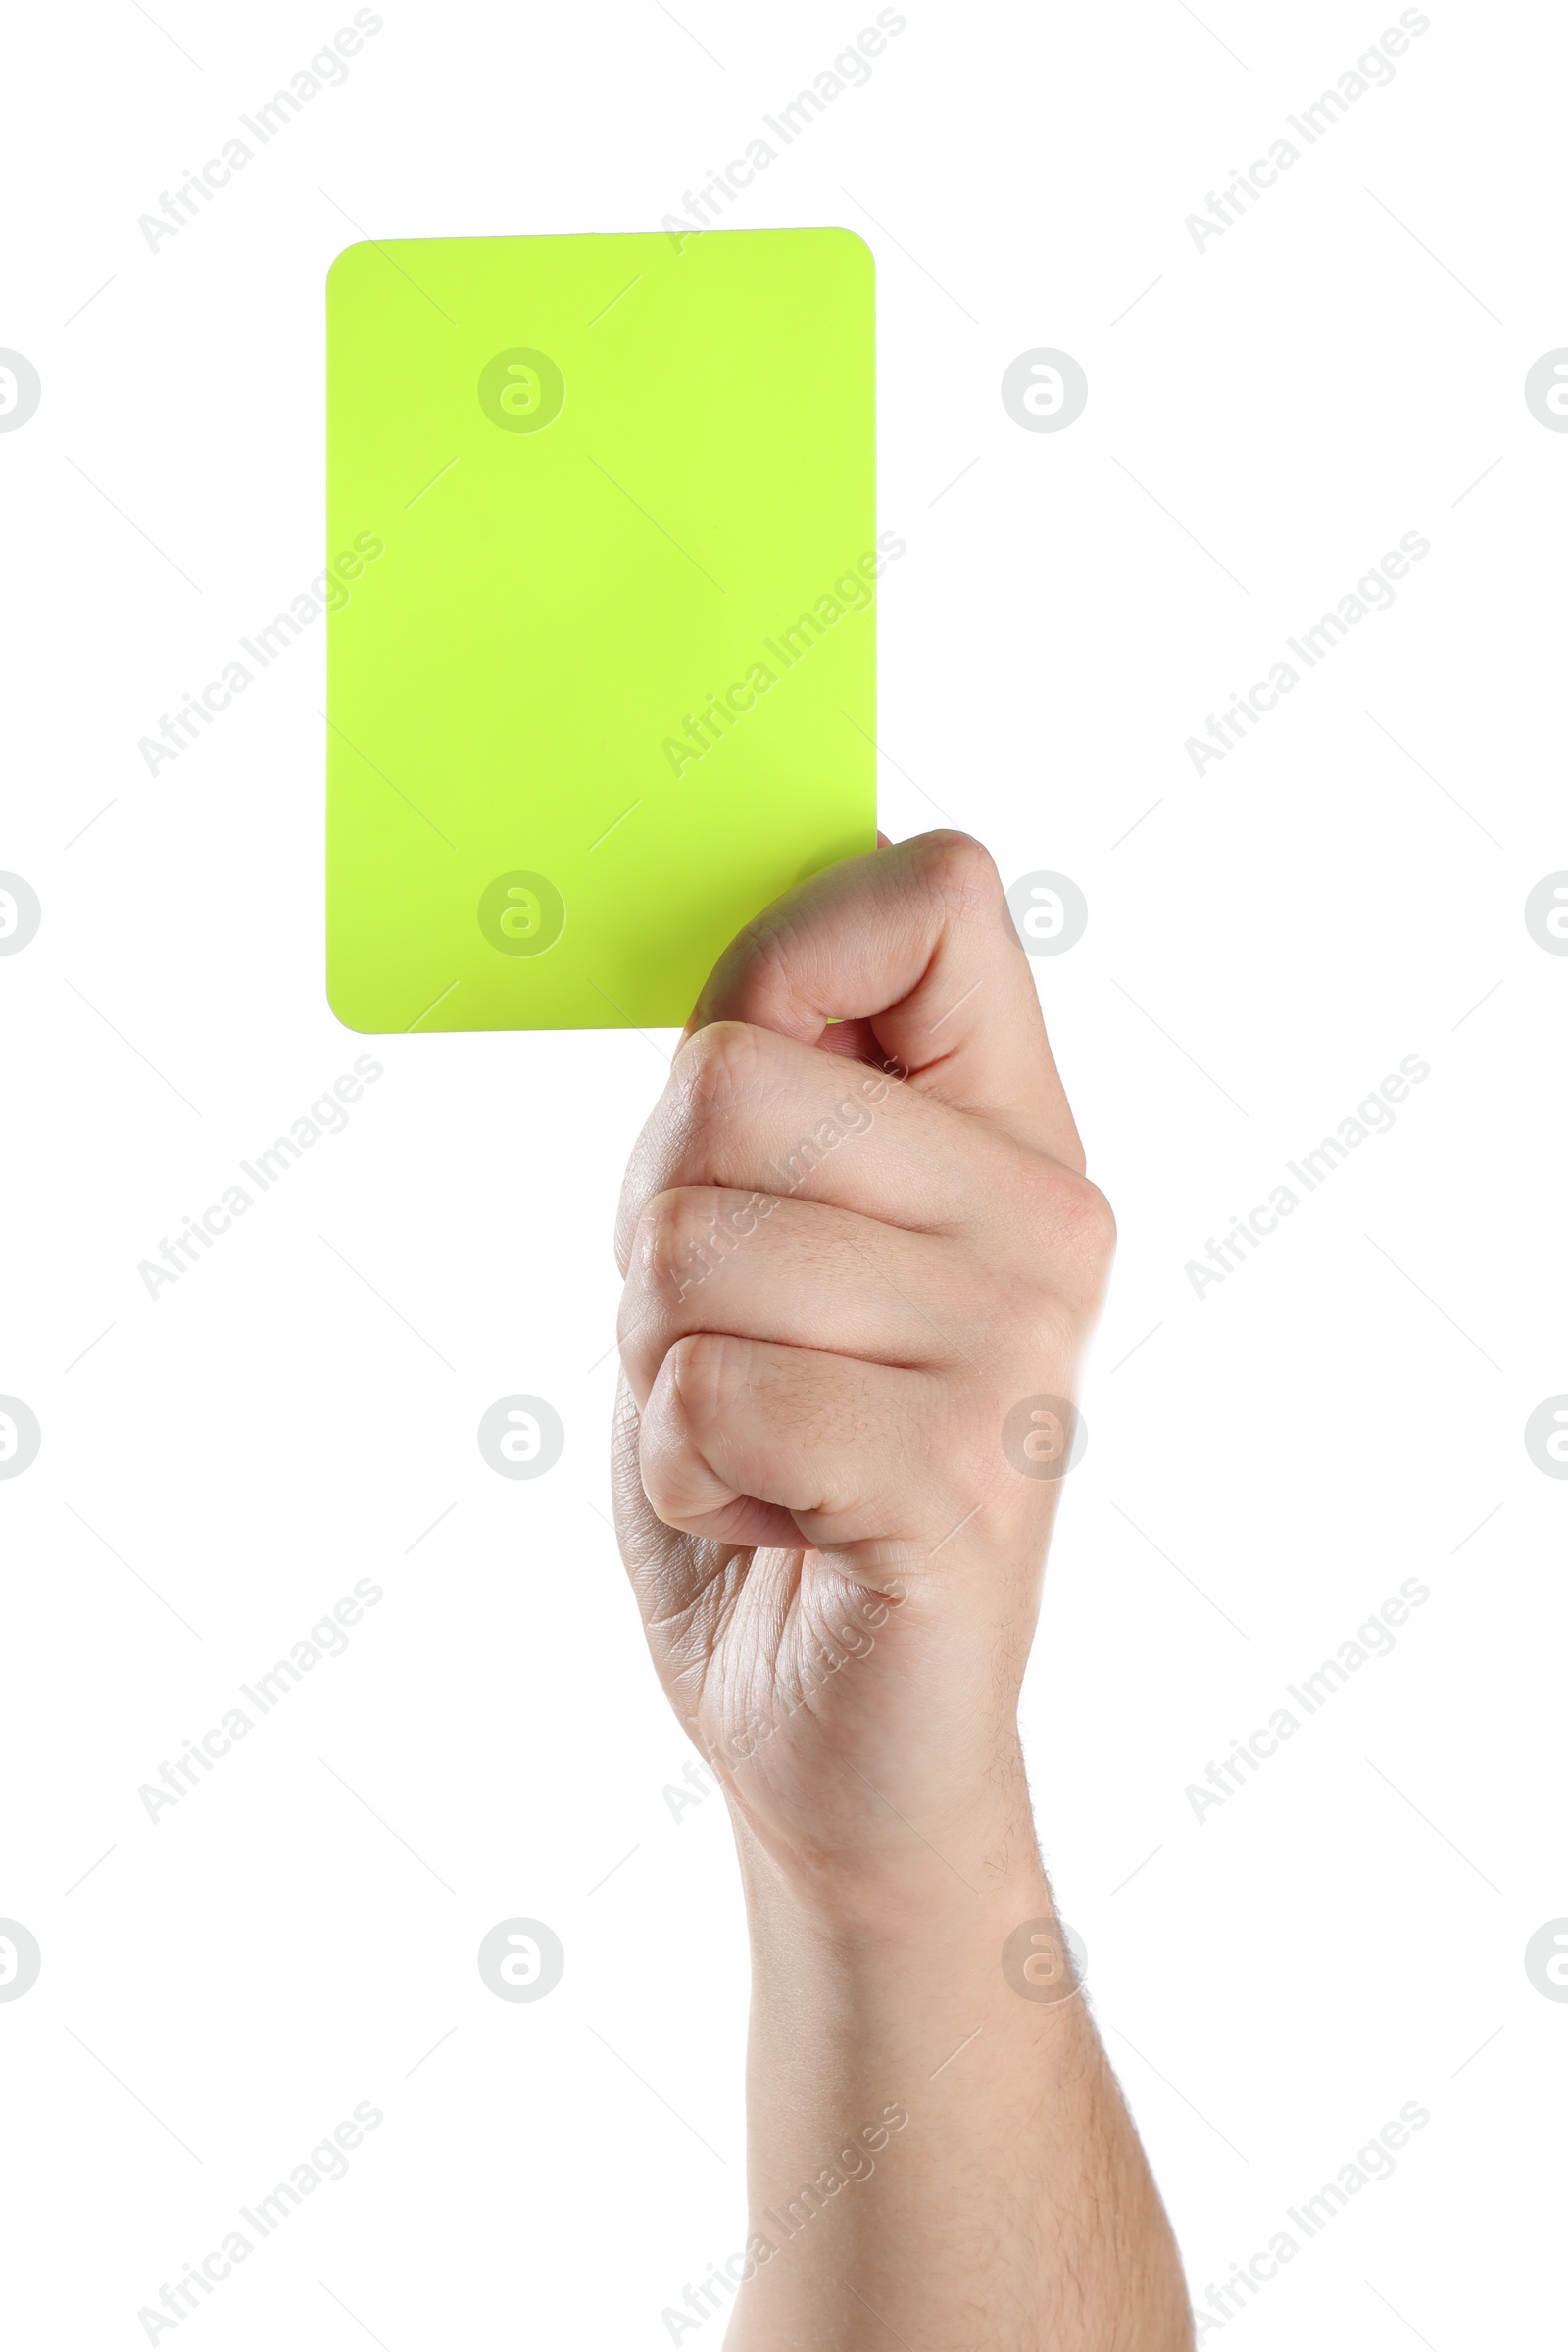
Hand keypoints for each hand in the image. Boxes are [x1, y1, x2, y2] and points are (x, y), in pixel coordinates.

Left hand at [611, 831, 1114, 1902]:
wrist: (837, 1730)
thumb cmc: (777, 1465)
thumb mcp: (756, 1236)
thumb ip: (776, 1076)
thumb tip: (795, 897)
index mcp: (1011, 1131)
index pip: (936, 894)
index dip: (794, 951)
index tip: (752, 1077)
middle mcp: (1045, 1218)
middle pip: (728, 1077)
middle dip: (657, 1227)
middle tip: (740, 1337)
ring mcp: (1018, 1346)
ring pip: (689, 1245)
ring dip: (661, 1364)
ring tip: (761, 1436)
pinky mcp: (961, 1473)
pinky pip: (704, 1391)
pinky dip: (680, 1467)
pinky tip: (776, 1514)